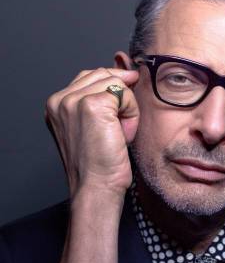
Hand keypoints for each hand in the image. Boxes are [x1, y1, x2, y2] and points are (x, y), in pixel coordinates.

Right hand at [45, 67, 139, 198]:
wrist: (96, 187)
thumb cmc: (98, 166)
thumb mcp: (93, 128)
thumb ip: (98, 102)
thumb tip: (127, 75)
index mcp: (55, 105)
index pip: (89, 77)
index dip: (112, 87)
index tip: (123, 106)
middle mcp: (60, 100)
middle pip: (102, 75)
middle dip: (120, 97)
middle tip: (120, 128)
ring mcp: (74, 100)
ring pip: (115, 84)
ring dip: (127, 108)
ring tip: (120, 134)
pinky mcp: (93, 104)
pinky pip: (125, 94)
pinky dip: (132, 114)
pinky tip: (124, 134)